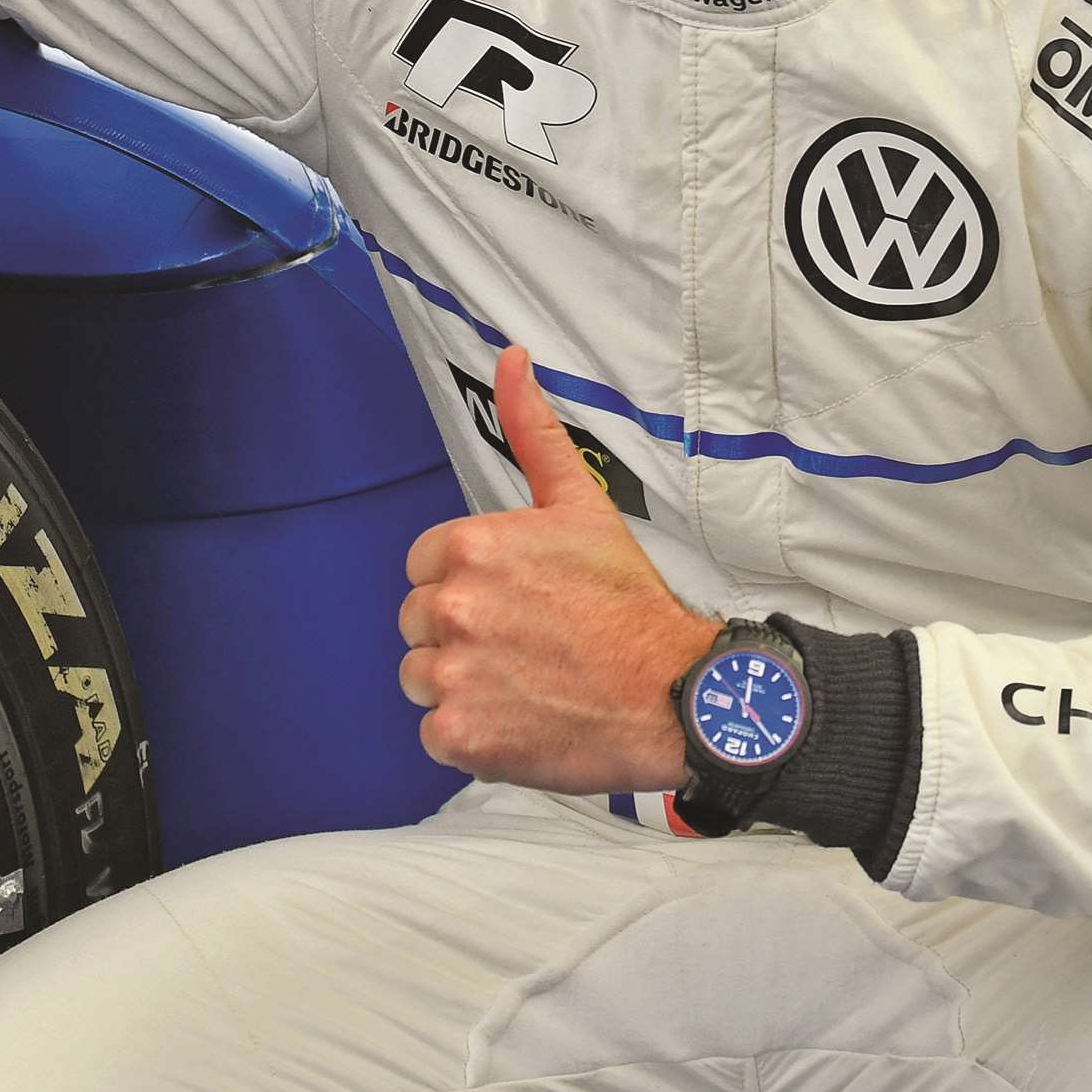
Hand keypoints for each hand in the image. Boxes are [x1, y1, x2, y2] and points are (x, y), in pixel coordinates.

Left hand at [398, 348, 719, 793]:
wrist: (672, 695)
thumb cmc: (627, 601)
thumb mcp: (580, 504)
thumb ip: (534, 430)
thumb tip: (510, 355)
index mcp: (467, 548)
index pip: (424, 568)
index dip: (467, 584)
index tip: (515, 599)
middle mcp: (450, 609)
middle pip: (418, 623)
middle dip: (460, 633)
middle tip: (526, 642)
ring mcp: (452, 676)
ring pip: (421, 678)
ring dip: (462, 685)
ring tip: (524, 681)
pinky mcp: (460, 737)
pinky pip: (437, 734)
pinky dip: (472, 735)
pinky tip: (521, 719)